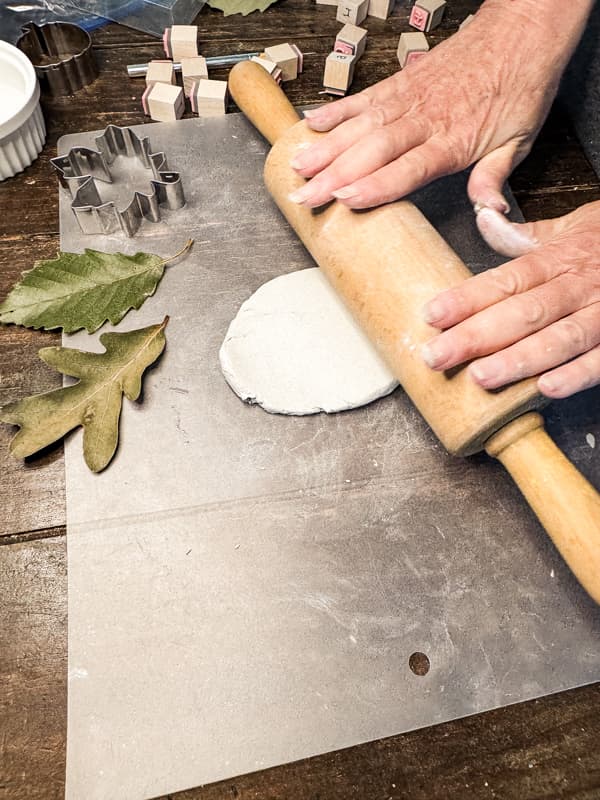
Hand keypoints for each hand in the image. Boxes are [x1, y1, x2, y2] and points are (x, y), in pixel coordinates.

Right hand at [288, 0, 590, 210]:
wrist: (522, 30)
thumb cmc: (518, 87)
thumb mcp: (519, 140)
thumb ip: (495, 178)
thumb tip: (489, 212)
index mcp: (453, 140)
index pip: (407, 168)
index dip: (375, 185)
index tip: (344, 199)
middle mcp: (424, 119)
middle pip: (372, 151)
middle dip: (333, 175)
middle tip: (304, 196)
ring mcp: (407, 99)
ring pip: (359, 126)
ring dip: (324, 147)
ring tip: (295, 166)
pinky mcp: (399, 82)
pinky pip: (362, 100)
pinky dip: (335, 112)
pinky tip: (310, 125)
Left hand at [421, 201, 599, 398]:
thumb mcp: (572, 229)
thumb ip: (525, 236)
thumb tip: (483, 220)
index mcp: (560, 259)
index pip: (507, 280)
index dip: (467, 298)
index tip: (432, 315)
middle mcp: (581, 284)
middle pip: (524, 311)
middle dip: (477, 336)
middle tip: (437, 356)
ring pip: (561, 336)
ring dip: (520, 359)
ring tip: (482, 377)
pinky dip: (578, 373)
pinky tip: (547, 388)